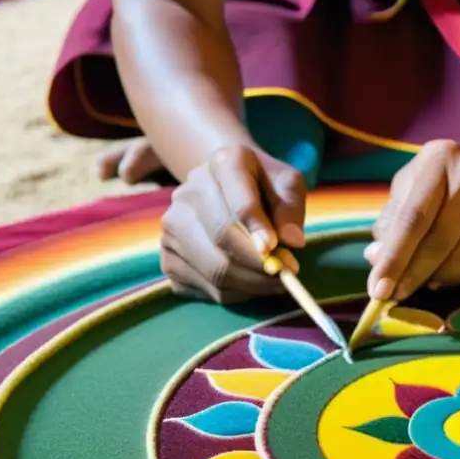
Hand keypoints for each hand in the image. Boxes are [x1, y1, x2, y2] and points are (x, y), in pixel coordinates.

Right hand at [160, 145, 306, 302]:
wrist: (229, 192)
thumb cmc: (265, 189)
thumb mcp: (288, 185)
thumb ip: (291, 208)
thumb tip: (291, 240)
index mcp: (223, 164)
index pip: (240, 203)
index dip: (261, 232)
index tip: (282, 253)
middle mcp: (188, 192)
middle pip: (222, 238)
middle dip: (260, 265)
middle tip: (287, 275)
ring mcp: (172, 225)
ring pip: (212, 269)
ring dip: (250, 284)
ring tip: (275, 283)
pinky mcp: (167, 257)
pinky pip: (203, 287)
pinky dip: (233, 295)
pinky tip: (250, 286)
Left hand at [365, 136, 459, 300]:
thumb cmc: (455, 178)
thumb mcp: (420, 184)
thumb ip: (394, 218)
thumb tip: (376, 259)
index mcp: (440, 160)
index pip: (412, 218)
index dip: (394, 258)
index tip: (379, 290)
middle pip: (439, 242)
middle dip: (415, 275)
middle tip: (398, 295)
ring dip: (443, 279)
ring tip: (433, 278)